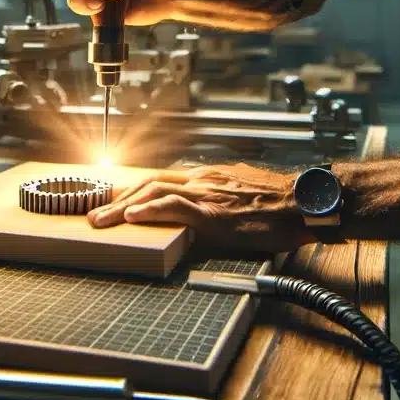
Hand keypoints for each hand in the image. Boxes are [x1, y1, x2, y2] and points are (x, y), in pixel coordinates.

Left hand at [87, 164, 318, 251]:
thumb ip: (220, 200)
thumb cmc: (281, 205)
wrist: (305, 202)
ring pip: (154, 191)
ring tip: (101, 222)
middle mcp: (202, 179)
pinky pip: (176, 206)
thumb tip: (206, 214)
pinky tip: (132, 217)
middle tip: (94, 214)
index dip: (133, 190)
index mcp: (207, 178)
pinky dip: (150, 210)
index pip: (160, 180)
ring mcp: (207, 193)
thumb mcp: (243, 196)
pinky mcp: (215, 212)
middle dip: (117, 197)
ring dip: (121, 206)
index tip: (112, 201)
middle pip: (149, 182)